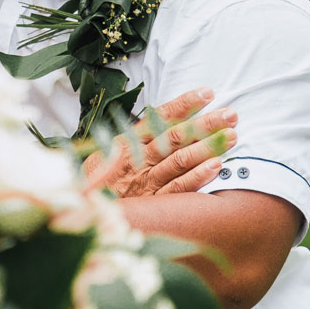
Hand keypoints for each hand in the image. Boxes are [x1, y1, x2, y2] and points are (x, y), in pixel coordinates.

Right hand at [84, 86, 234, 197]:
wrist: (77, 216)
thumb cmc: (94, 184)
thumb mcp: (104, 156)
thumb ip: (133, 139)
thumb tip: (162, 119)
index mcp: (125, 143)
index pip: (159, 118)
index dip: (184, 104)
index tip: (207, 93)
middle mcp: (136, 161)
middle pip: (175, 138)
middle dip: (205, 124)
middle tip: (231, 114)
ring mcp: (145, 183)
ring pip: (179, 161)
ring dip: (208, 147)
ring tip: (232, 136)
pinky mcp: (152, 205)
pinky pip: (177, 190)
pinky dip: (197, 177)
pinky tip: (216, 166)